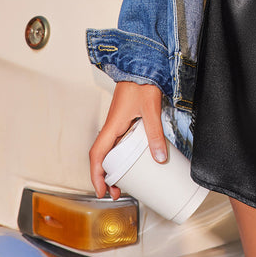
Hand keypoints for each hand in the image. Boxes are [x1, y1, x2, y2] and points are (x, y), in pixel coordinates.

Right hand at [89, 81, 165, 199]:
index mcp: (112, 125)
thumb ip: (155, 133)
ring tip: (124, 181)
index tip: (102, 191)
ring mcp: (118, 122)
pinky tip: (133, 159)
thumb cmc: (142, 83)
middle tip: (116, 192)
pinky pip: (118, 141)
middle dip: (106, 176)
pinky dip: (121, 155)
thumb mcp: (150, 109)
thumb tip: (159, 158)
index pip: (97, 155)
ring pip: (110, 149)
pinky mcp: (125, 119)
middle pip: (102, 156)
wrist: (142, 64)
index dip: (97, 175)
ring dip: (113, 166)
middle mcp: (111, 126)